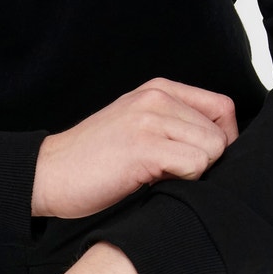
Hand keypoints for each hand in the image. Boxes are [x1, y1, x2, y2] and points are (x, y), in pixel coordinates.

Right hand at [32, 76, 237, 220]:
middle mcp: (156, 97)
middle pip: (221, 133)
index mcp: (158, 89)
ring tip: (162, 179)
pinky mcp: (143, 146)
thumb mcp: (137, 126)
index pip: (223, 108)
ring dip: (195, 174)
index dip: (224, 140)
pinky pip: (196, 164)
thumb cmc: (94, 161)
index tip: (203, 163)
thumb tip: (223, 147)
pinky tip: (155, 184)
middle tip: (176, 176)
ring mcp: (149, 119)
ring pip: (213, 149)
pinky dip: (185, 182)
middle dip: (209, 163)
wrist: (48, 174)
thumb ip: (174, 124)